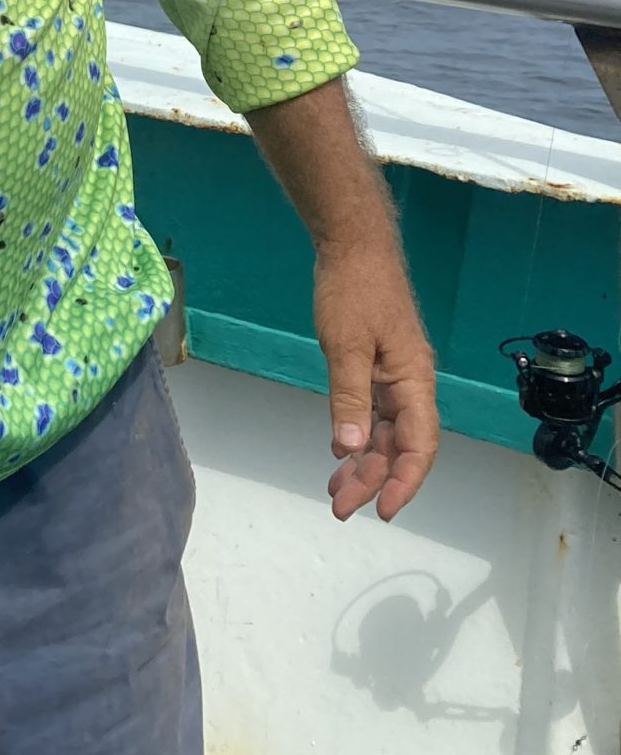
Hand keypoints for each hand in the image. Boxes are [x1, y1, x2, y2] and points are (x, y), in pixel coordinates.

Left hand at [313, 237, 438, 521]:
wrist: (352, 246)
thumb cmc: (353, 291)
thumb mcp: (345, 346)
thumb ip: (348, 398)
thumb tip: (349, 449)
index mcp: (413, 381)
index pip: (419, 445)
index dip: (404, 481)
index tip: (382, 509)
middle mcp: (409, 384)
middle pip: (399, 445)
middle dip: (374, 480)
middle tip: (341, 508)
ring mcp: (392, 375)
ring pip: (383, 433)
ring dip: (362, 463)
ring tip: (336, 492)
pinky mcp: (374, 366)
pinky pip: (370, 412)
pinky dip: (355, 434)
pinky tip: (339, 453)